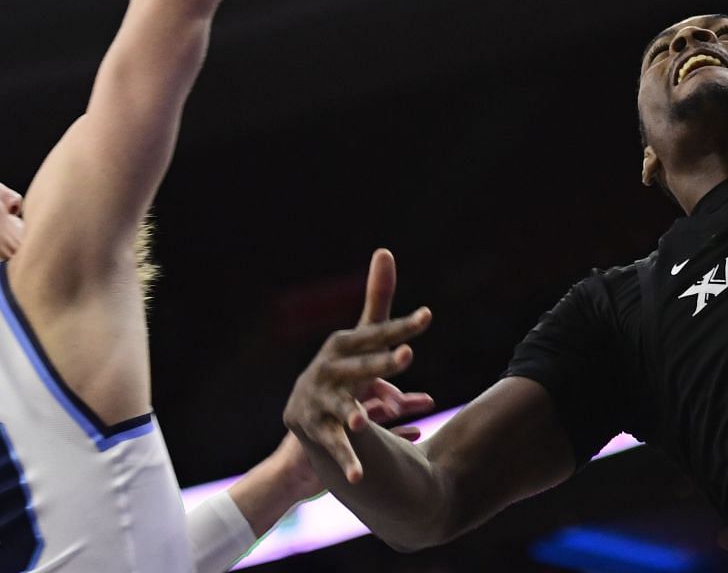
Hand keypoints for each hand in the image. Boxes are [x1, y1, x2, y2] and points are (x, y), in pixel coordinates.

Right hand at [283, 248, 433, 483]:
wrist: (301, 414)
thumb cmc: (340, 368)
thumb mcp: (359, 339)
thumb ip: (377, 301)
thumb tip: (385, 250)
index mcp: (342, 346)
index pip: (376, 334)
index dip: (400, 327)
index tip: (427, 318)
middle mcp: (328, 371)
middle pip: (360, 368)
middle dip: (381, 363)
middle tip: (406, 355)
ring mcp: (319, 402)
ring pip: (341, 409)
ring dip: (353, 414)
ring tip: (364, 421)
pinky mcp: (315, 431)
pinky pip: (335, 447)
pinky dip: (348, 461)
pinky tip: (360, 476)